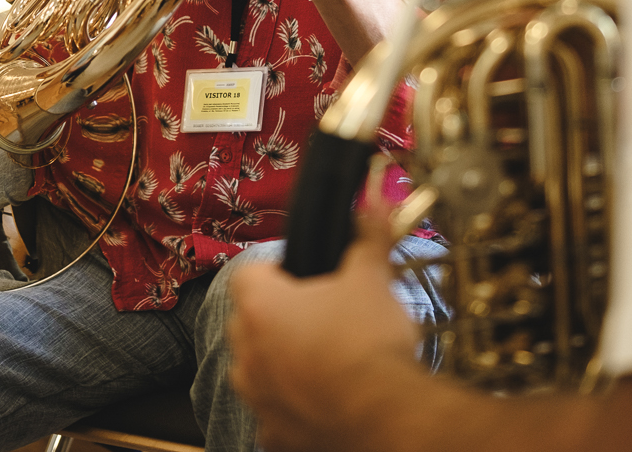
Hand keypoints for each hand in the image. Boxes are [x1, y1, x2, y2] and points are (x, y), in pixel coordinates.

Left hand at [231, 199, 428, 451]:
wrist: (385, 416)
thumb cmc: (369, 345)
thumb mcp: (372, 279)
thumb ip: (368, 238)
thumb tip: (374, 202)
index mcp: (260, 307)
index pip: (248, 274)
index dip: (276, 272)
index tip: (304, 279)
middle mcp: (246, 354)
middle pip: (251, 323)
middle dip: (279, 319)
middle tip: (323, 319)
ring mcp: (257, 399)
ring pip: (259, 370)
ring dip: (283, 364)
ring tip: (329, 362)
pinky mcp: (274, 436)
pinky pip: (276, 413)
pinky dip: (295, 407)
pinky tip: (329, 400)